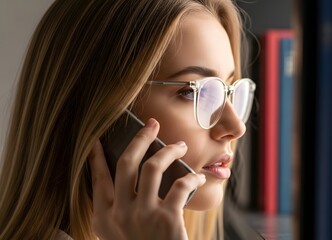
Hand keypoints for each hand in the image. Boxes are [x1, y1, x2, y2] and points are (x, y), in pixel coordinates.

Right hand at [88, 118, 205, 239]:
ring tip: (180, 145)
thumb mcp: (119, 235)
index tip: (98, 139)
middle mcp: (120, 213)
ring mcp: (143, 215)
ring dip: (169, 150)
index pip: (98, 178)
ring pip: (153, 167)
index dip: (97, 156)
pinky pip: (180, 185)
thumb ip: (119, 211)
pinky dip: (192, 177)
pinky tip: (198, 177)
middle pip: (126, 163)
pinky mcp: (167, 219)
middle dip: (140, 138)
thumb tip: (132, 180)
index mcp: (103, 217)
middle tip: (152, 125)